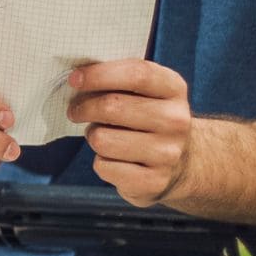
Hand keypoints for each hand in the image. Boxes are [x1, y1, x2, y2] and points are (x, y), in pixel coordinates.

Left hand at [67, 59, 192, 205]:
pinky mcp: (154, 181)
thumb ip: (117, 79)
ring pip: (102, 139)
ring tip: (101, 135)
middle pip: (113, 106)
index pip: (137, 74)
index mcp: (174, 89)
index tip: (74, 79)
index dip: (99, 74)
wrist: (181, 164)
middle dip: (83, 107)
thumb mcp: (145, 92)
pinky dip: (101, 162)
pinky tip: (114, 159)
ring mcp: (167, 153)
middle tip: (75, 111)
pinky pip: (104, 166)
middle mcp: (176, 120)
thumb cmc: (147, 118)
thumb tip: (76, 78)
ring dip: (92, 136)